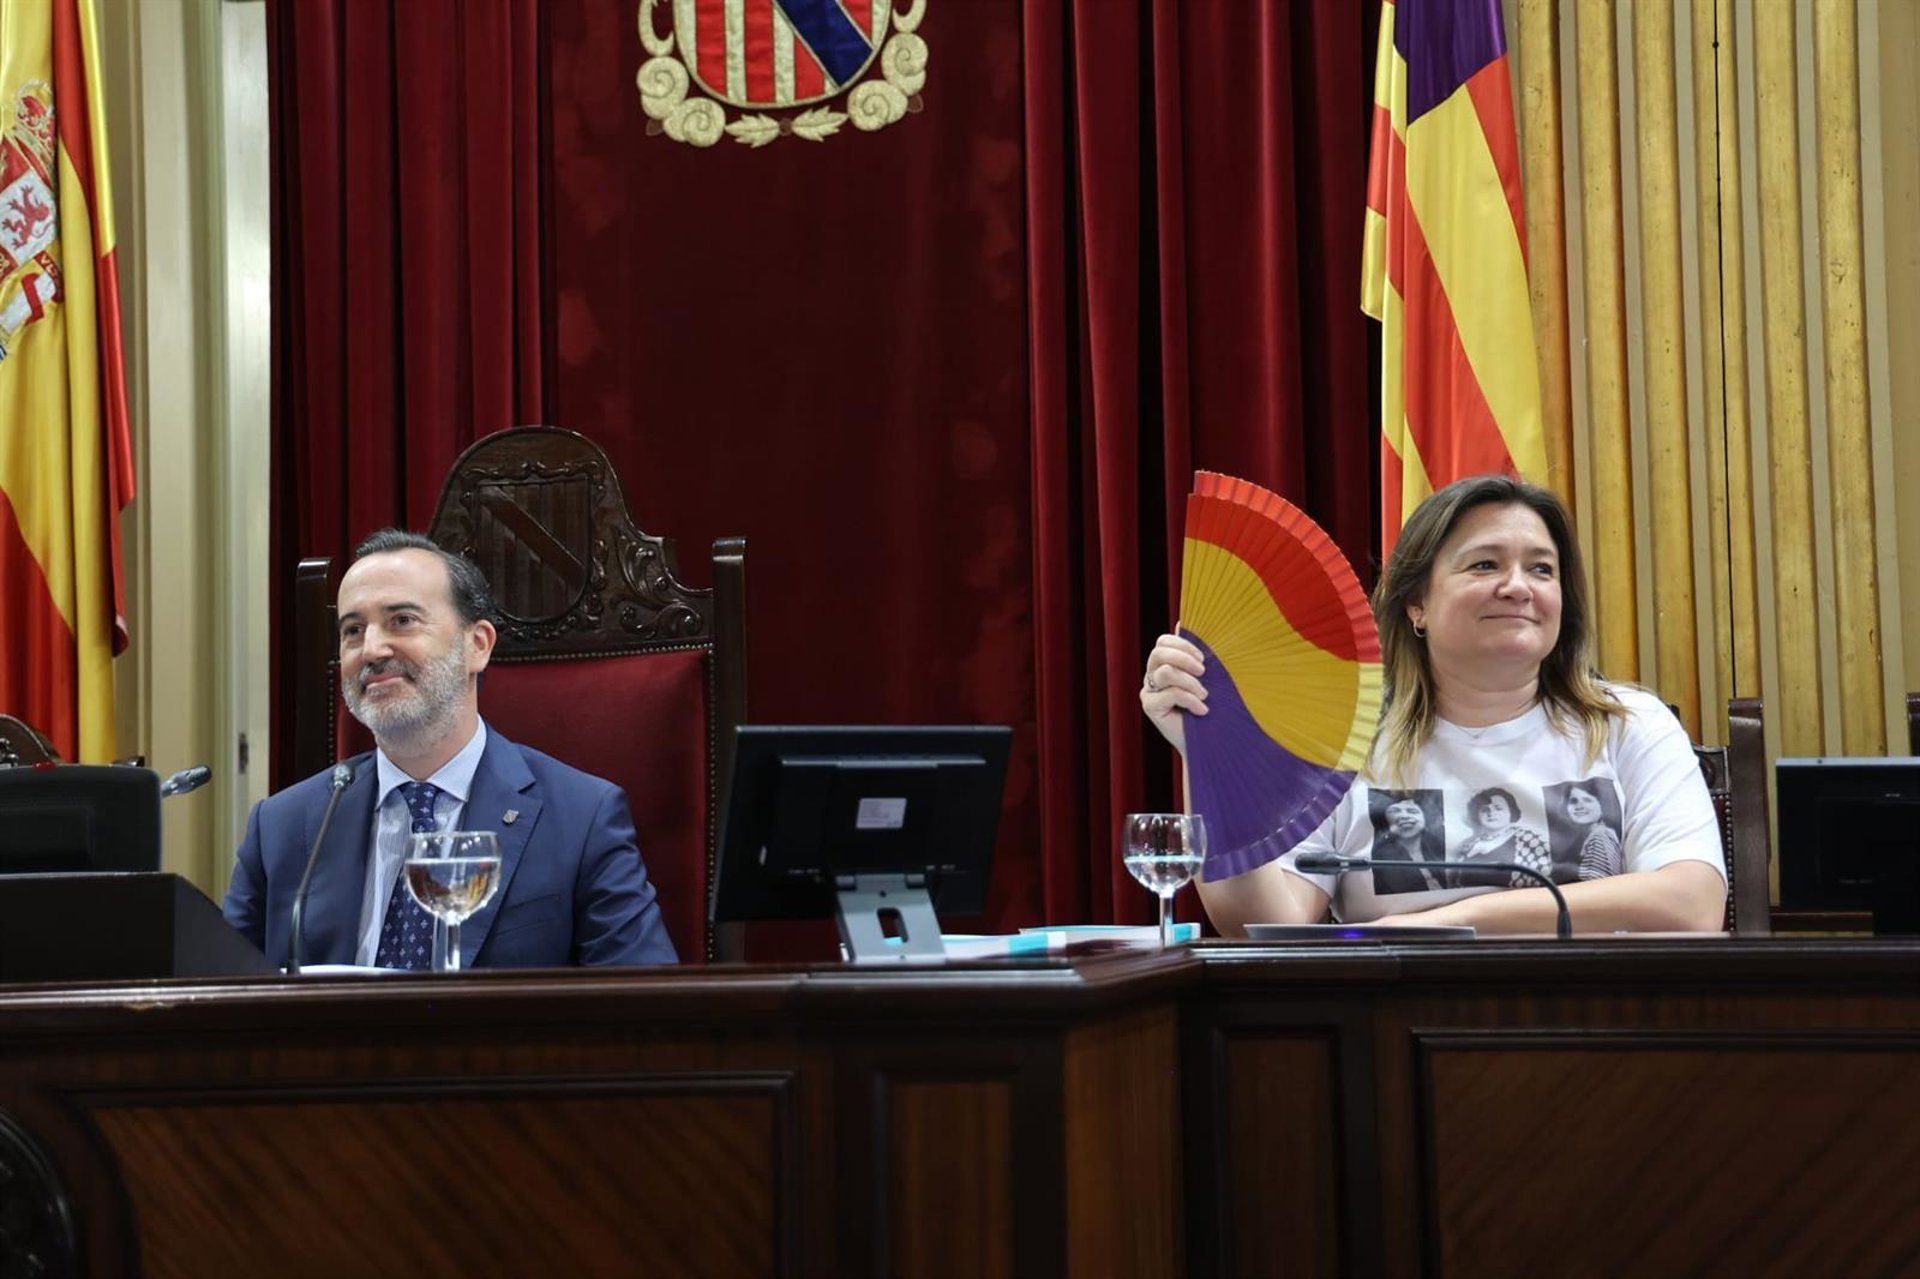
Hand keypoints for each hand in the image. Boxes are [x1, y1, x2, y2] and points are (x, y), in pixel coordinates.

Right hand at [1140, 631, 1207, 752]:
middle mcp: (1153, 675)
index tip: (1203, 658)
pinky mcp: (1150, 706)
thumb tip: (1182, 623)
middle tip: (1203, 672)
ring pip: (1165, 672)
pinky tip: (1202, 710)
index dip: (1182, 644)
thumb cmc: (1211, 706)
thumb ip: (1195, 654)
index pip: (1162, 642)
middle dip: (1184, 658)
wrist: (1209, 740)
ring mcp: (1149, 691)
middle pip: (1158, 653)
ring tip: (1205, 695)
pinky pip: (1169, 693)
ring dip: (1190, 682)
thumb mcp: (1207, 676)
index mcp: (1165, 664)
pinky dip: (1190, 700)